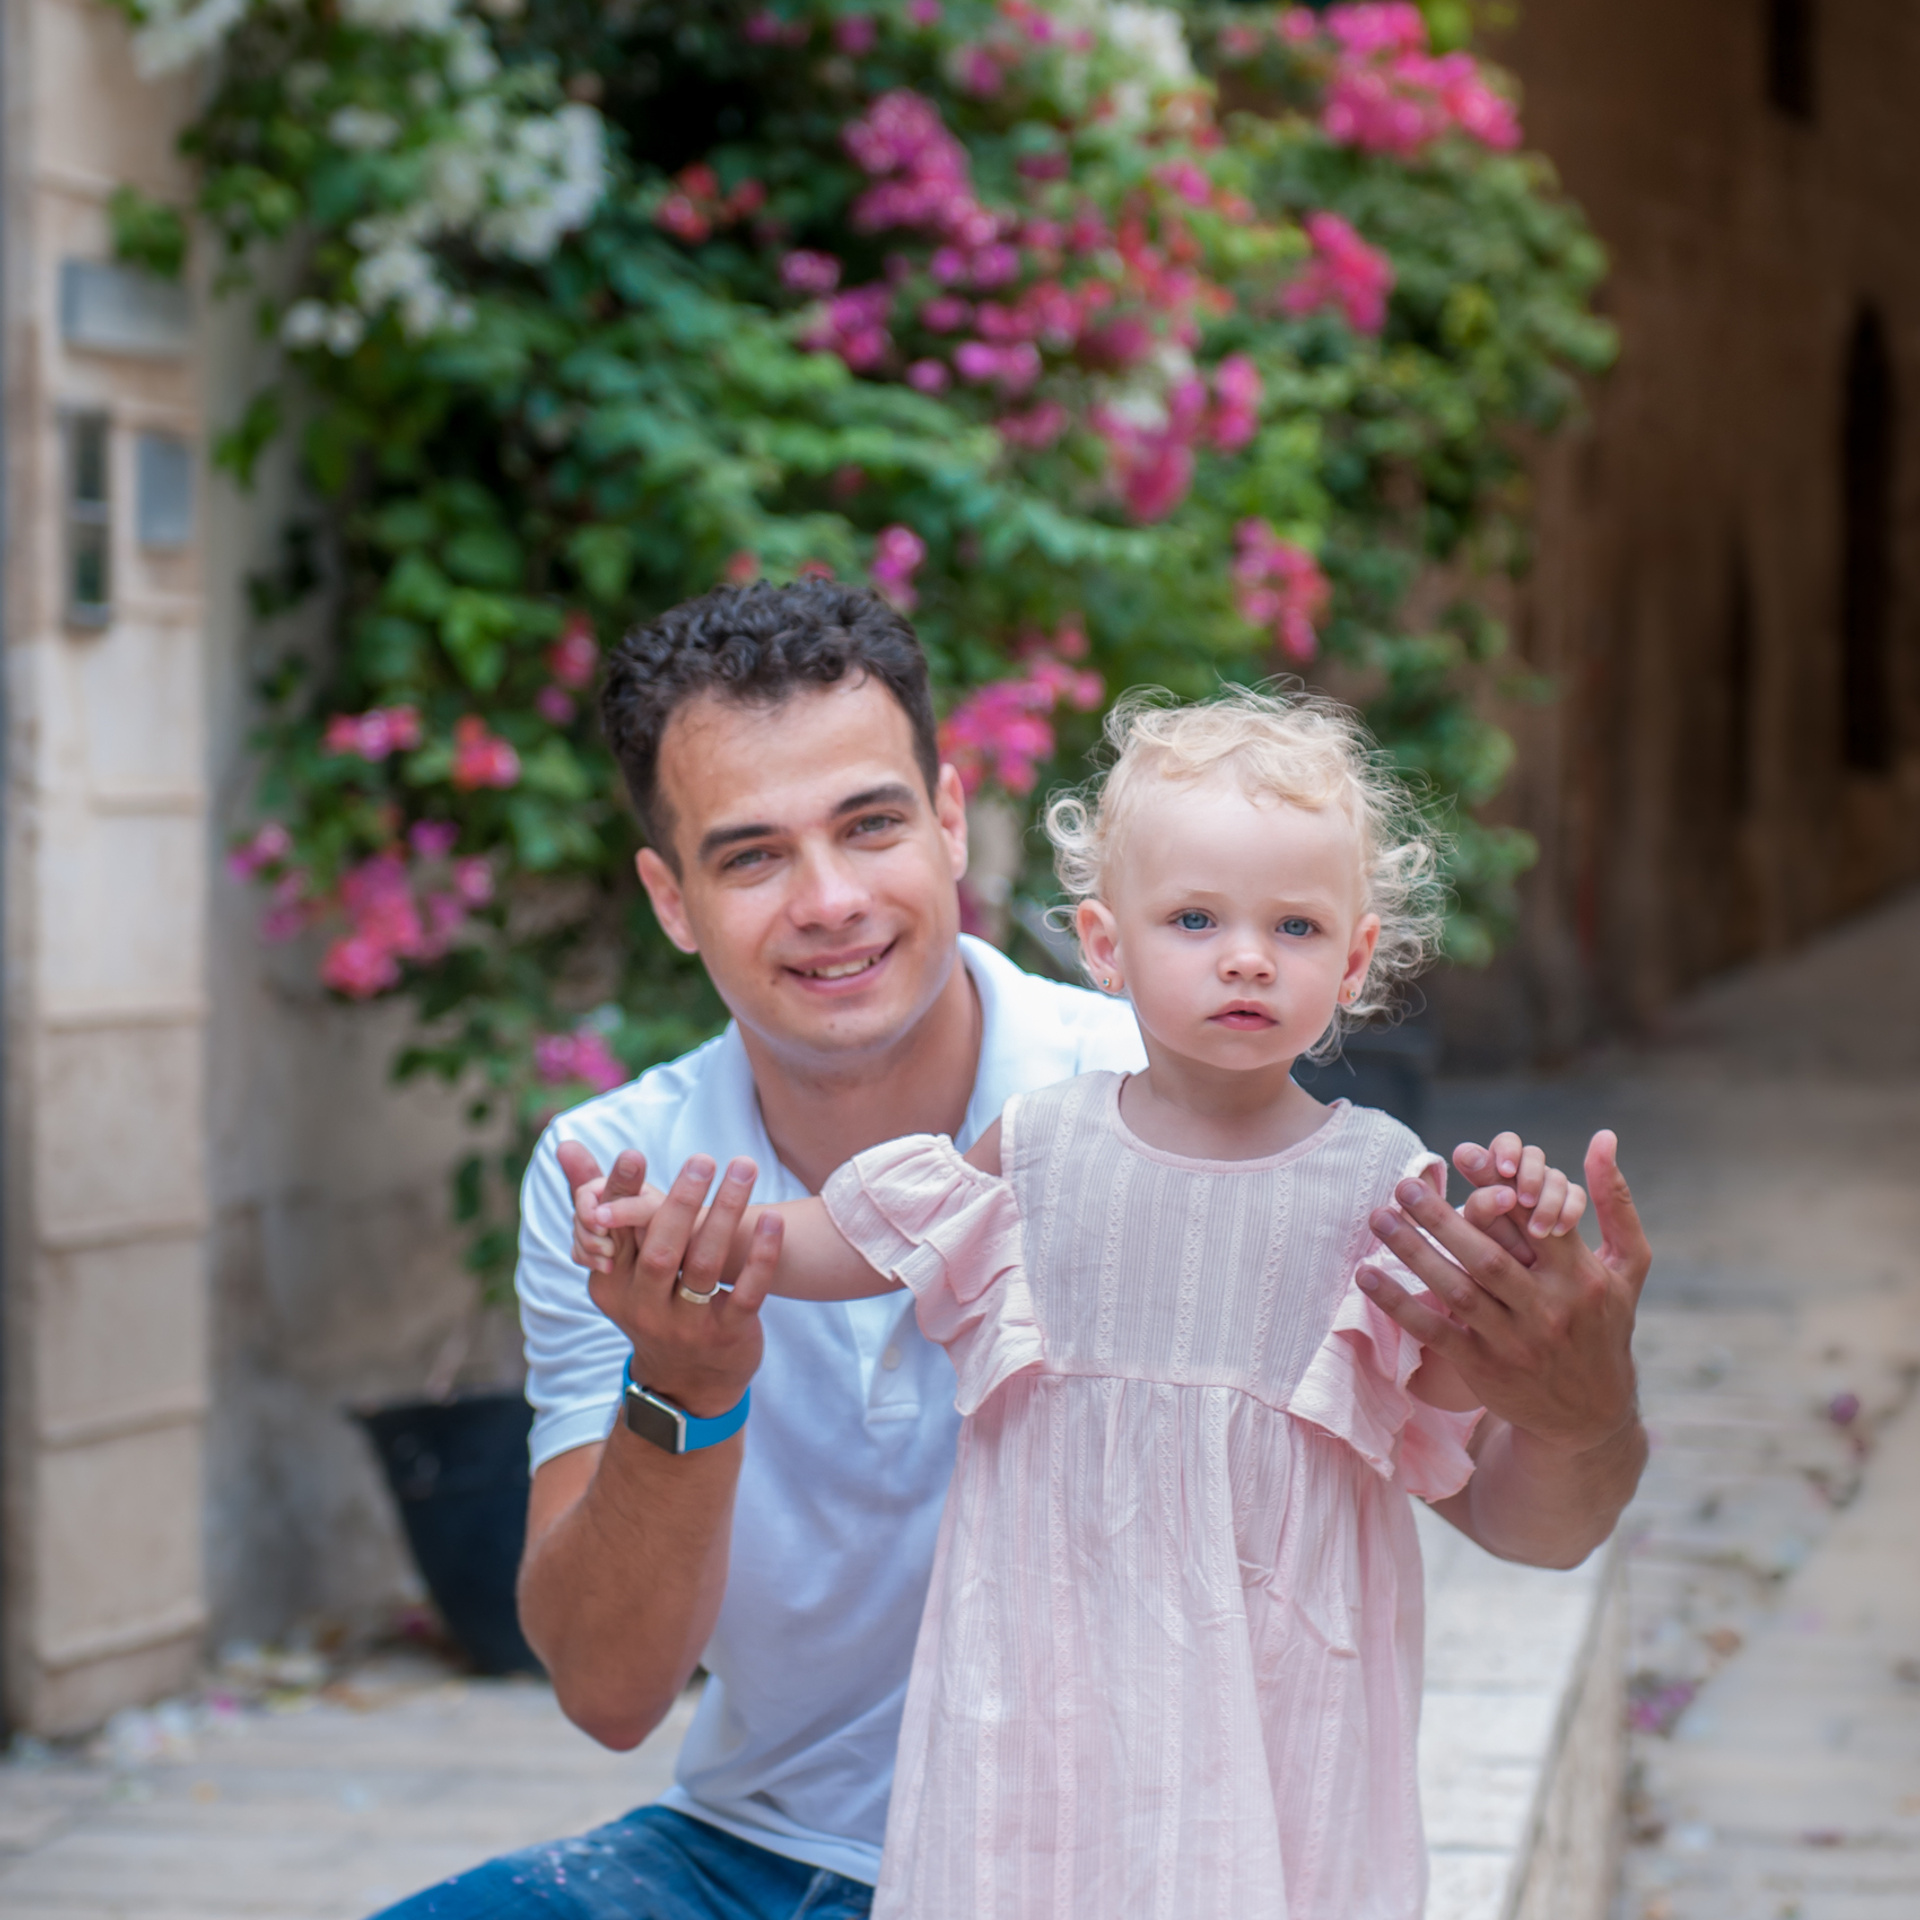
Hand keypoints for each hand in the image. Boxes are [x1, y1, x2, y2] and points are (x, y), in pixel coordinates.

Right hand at [556, 1143, 783, 1419]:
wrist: (684, 1384)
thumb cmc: (651, 1300)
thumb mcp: (619, 1264)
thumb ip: (595, 1200)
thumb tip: (564, 1142)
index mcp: (613, 1282)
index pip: (613, 1231)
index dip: (621, 1193)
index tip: (633, 1155)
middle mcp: (645, 1305)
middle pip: (660, 1249)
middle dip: (680, 1201)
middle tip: (702, 1159)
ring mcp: (686, 1323)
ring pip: (703, 1264)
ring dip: (725, 1213)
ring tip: (744, 1168)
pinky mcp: (727, 1334)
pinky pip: (745, 1292)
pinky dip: (761, 1256)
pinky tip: (773, 1219)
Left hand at [1358, 1130, 1649, 1455]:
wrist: (1592, 1416)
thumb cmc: (1605, 1324)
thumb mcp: (1627, 1266)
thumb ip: (1614, 1201)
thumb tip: (1604, 1136)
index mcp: (1579, 1277)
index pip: (1532, 1221)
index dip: (1496, 1186)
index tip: (1460, 1154)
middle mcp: (1547, 1309)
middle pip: (1486, 1256)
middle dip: (1441, 1217)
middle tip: (1404, 1184)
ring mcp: (1514, 1341)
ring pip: (1456, 1290)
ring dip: (1413, 1253)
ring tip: (1380, 1217)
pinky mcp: (1484, 1368)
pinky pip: (1435, 1331)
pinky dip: (1399, 1304)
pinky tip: (1367, 1275)